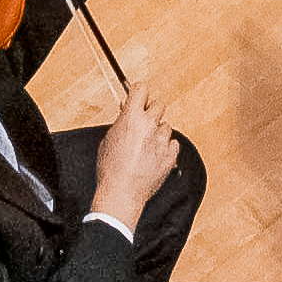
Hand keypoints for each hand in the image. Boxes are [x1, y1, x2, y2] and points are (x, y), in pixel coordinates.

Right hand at [86, 97, 181, 227]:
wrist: (122, 192)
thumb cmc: (110, 168)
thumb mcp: (108, 139)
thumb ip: (120, 122)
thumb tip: (126, 110)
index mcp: (131, 118)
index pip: (141, 89)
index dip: (139, 93)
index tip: (139, 97)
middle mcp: (149, 125)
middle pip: (159, 104)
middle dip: (152, 110)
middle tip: (144, 121)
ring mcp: (162, 140)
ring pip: (166, 125)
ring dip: (158, 131)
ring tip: (147, 145)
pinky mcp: (171, 155)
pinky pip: (173, 143)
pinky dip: (166, 147)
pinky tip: (156, 155)